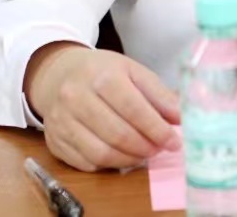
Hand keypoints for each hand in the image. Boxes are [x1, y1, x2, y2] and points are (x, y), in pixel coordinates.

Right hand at [26, 43, 181, 171]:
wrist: (58, 74)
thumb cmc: (102, 72)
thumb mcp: (133, 71)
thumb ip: (158, 94)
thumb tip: (181, 118)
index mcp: (102, 76)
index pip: (134, 109)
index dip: (157, 130)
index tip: (174, 142)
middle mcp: (77, 98)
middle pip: (118, 134)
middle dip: (145, 147)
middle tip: (159, 150)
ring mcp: (62, 121)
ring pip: (101, 154)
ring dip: (129, 160)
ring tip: (143, 154)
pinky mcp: (54, 141)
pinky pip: (86, 163)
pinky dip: (108, 165)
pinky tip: (121, 156)